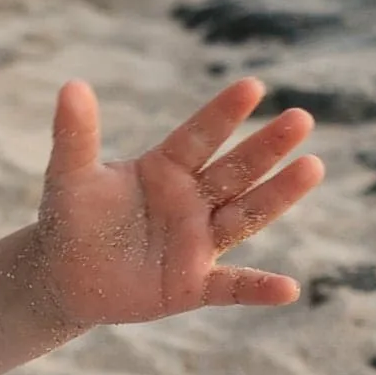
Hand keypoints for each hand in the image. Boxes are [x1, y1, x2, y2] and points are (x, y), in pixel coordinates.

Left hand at [30, 75, 320, 327]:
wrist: (63, 277)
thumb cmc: (71, 219)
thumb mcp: (69, 177)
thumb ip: (76, 135)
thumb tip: (71, 85)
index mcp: (165, 169)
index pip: (199, 137)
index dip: (223, 114)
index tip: (252, 86)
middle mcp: (191, 201)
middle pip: (235, 170)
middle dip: (267, 146)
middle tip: (301, 118)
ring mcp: (197, 242)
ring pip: (245, 216)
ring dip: (278, 196)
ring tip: (312, 167)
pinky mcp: (193, 285)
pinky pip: (232, 287)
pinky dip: (258, 289)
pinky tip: (288, 289)